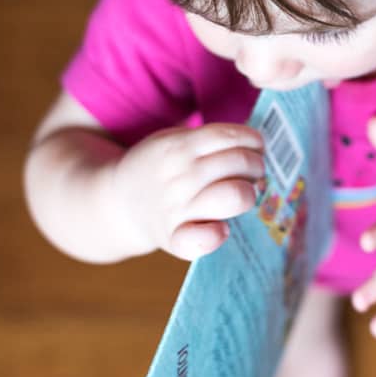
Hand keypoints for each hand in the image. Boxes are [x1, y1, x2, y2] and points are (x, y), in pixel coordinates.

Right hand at [108, 122, 264, 260]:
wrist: (116, 205)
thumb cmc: (160, 171)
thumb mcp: (174, 141)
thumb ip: (208, 141)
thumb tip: (259, 145)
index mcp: (179, 146)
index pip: (230, 136)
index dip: (252, 141)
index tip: (255, 147)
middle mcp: (180, 176)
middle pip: (240, 163)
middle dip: (256, 165)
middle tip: (252, 172)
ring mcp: (177, 208)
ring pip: (235, 195)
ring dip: (249, 192)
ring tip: (243, 192)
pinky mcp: (174, 238)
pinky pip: (204, 239)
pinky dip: (218, 234)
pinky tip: (222, 227)